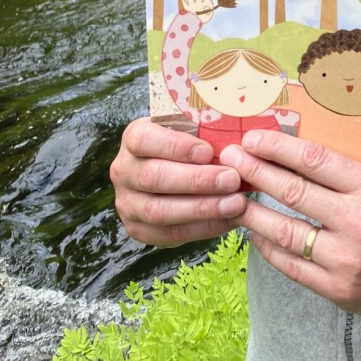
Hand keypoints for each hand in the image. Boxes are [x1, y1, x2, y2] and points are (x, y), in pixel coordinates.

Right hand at [110, 117, 248, 245]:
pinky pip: (169, 234)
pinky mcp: (138, 229)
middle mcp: (123, 170)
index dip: (175, 147)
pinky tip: (229, 220)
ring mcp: (127, 203)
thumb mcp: (191, 127)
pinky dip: (202, 228)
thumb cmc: (189, 142)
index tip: (208, 152)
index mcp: (133, 137)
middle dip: (196, 181)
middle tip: (232, 180)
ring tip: (236, 204)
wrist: (171, 168)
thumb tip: (237, 139)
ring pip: (159, 211)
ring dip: (202, 209)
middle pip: (154, 178)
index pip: (144, 140)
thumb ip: (205, 129)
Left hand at [181, 0, 215, 22]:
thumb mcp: (208, 17)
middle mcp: (197, 4)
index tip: (210, 6)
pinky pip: (184, 4)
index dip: (209, 3)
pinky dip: (183, 2)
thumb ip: (210, 13)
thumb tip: (211, 9)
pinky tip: (182, 0)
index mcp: (203, 7)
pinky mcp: (186, 8)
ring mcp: (191, 6)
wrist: (193, 21)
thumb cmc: (201, 20)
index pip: (207, 2)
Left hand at [220, 130, 360, 321]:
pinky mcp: (338, 290)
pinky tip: (254, 232)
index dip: (278, 148)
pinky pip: (291, 265)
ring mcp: (347, 260)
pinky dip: (268, 247)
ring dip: (252, 212)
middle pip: (294, 192)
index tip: (253, 140)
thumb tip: (291, 155)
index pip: (315, 161)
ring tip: (231, 196)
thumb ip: (345, 175)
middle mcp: (359, 222)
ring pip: (285, 231)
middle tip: (230, 160)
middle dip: (255, 172)